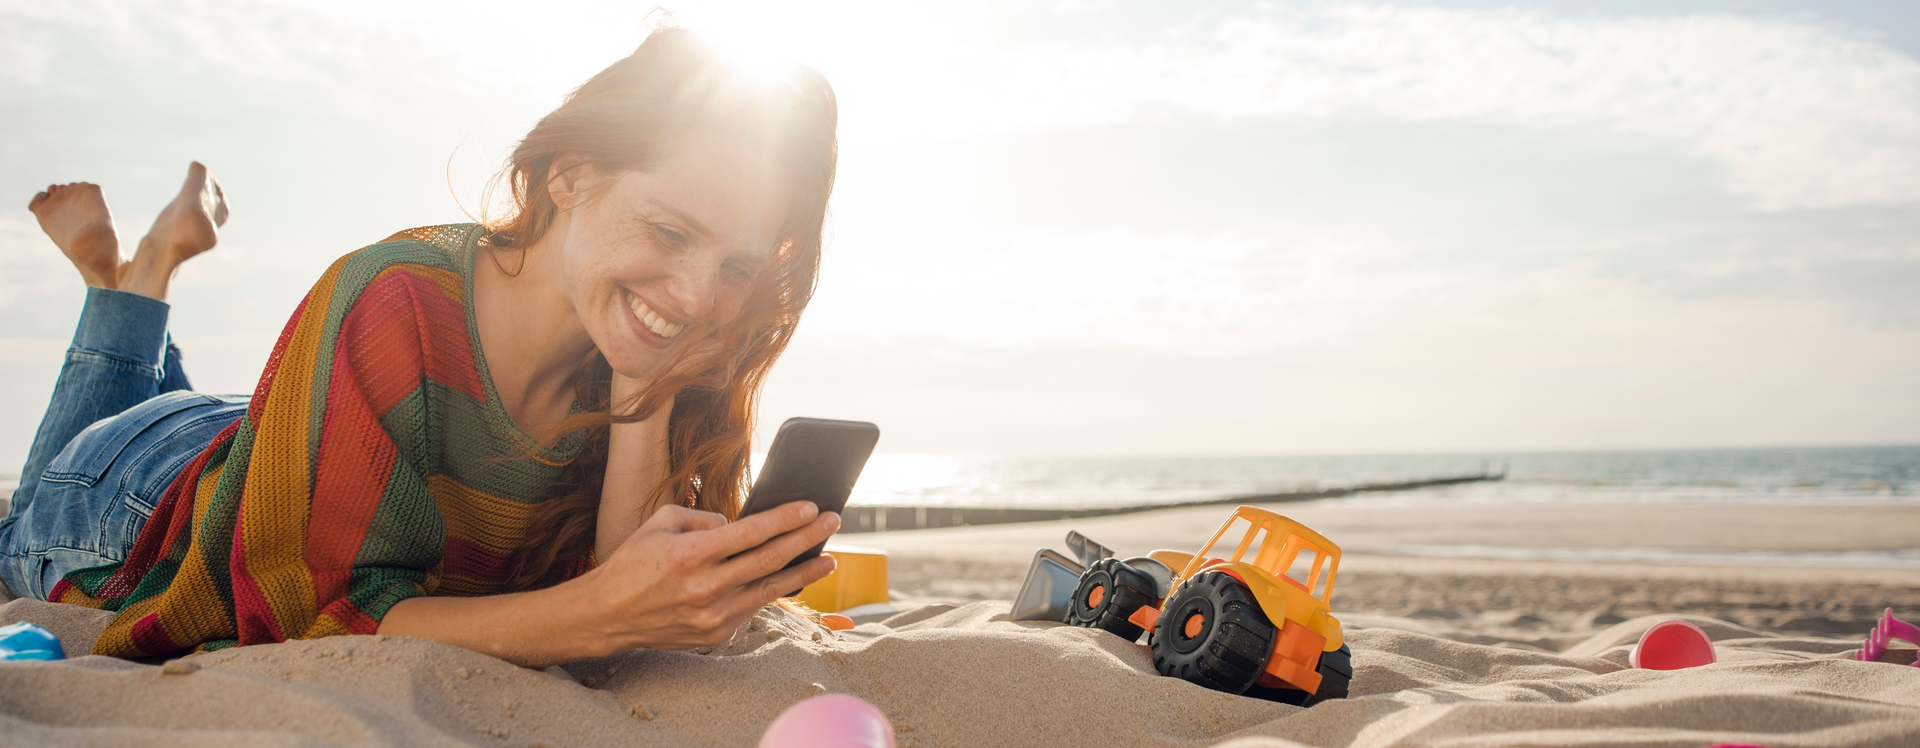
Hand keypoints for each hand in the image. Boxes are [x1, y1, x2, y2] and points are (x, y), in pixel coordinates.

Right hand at [573, 499, 838, 651]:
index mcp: (689, 554)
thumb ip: (703, 518)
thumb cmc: (634, 561)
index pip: (751, 532)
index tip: (813, 507)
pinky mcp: (714, 635)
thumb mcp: (661, 523)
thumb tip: (739, 525)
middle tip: (833, 522)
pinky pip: (750, 607)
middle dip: (807, 539)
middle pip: (769, 560)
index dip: (786, 519)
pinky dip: (771, 592)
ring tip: (829, 558)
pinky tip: (790, 579)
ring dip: (804, 573)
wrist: (607, 615)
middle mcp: (704, 587)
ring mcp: (711, 616)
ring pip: (769, 589)